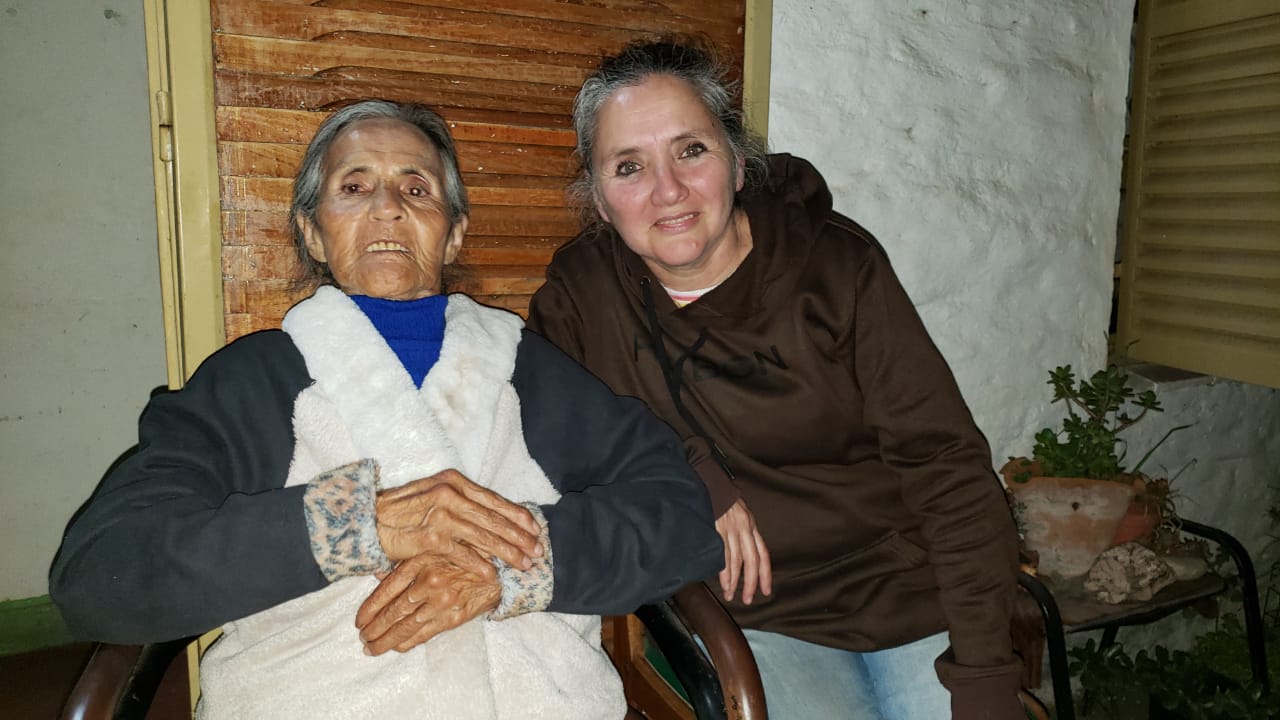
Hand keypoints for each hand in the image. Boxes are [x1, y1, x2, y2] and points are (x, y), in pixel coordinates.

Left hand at [356, 554, 500, 654]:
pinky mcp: (454, 617)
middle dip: (373, 629)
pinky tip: (396, 647)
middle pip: (392, 612)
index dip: (369, 609)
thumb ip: (404, 560)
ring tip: (372, 647)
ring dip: (385, 641)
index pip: (385, 590)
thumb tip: (377, 574)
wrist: (500, 567)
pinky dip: (407, 643)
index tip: (359, 621)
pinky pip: (424, 635)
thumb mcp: (433, 548)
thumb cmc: (464, 555)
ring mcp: (441, 602)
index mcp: (419, 562)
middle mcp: (428, 582)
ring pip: (405, 627)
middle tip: (362, 638)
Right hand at [376, 469, 541, 579]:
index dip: (518, 515)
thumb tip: (493, 516)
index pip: (494, 499)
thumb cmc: (401, 511)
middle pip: (494, 518)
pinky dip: (480, 564)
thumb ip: (462, 502)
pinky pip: (463, 553)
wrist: (366, 521)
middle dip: (520, 537)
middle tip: (538, 551)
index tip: (535, 528)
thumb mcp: (433, 494)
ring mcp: (441, 515)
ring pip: (484, 536)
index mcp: (453, 481)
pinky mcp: (431, 537)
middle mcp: (450, 493)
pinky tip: (493, 574)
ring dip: (508, 552)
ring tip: (524, 564)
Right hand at [715, 499, 771, 603]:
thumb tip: (740, 556)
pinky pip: (723, 554)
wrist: (710, 481)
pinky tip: (724, 582)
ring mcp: (732, 529)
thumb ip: (742, 533)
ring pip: (736, 561)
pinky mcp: (718, 528)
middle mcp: (745, 528)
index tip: (766, 591)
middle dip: (751, 582)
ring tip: (731, 594)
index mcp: (752, 526)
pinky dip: (724, 570)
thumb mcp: (739, 514)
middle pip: (753, 561)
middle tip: (748, 599)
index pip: (763, 554)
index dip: (765, 574)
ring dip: (734, 580)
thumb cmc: (721, 498)